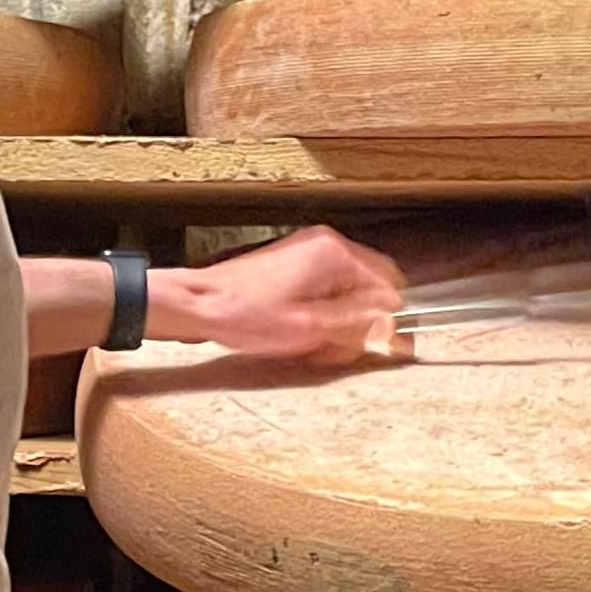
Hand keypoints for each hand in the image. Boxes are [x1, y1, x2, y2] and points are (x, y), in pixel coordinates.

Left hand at [159, 224, 406, 361]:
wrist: (199, 304)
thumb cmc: (243, 315)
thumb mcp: (310, 330)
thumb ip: (357, 324)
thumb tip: (391, 324)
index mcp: (335, 255)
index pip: (387, 288)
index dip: (388, 322)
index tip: (387, 346)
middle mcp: (325, 244)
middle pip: (370, 286)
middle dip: (361, 321)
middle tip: (341, 347)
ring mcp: (308, 249)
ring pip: (349, 289)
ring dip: (341, 319)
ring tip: (317, 343)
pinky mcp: (294, 261)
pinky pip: (327, 287)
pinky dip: (324, 310)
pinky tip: (305, 332)